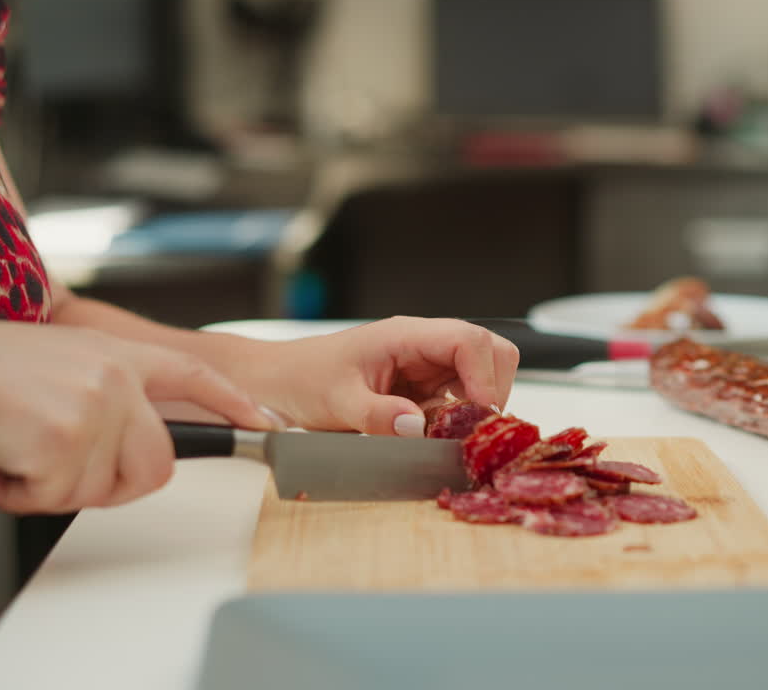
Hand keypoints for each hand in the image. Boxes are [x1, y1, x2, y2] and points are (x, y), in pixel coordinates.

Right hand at [0, 314, 271, 512]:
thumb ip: (101, 394)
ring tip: (9, 444)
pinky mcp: (66, 439)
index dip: (234, 404)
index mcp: (116, 354)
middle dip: (107, 483)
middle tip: (52, 464)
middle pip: (155, 467)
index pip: (194, 377)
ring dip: (47, 485)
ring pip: (99, 490)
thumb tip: (118, 441)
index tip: (268, 425)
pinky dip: (15, 492)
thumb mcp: (56, 364)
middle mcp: (116, 377)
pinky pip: (55, 499)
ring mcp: (96, 407)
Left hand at [227, 317, 519, 436]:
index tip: (480, 415)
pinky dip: (458, 419)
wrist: (275, 383)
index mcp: (405, 335)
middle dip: (492, 390)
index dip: (485, 377)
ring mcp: (425, 364)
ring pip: (480, 375)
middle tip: (471, 428)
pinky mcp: (422, 386)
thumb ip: (375, 415)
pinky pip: (459, 398)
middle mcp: (422, 345)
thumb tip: (415, 426)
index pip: (468, 340)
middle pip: (489, 351)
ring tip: (446, 432)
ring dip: (475, 407)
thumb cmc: (300, 380)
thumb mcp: (335, 403)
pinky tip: (432, 433)